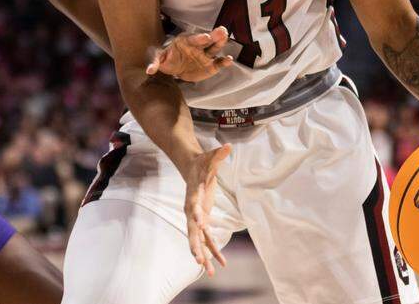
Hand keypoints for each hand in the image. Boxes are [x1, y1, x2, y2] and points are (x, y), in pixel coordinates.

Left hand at [147, 27, 233, 81]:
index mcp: (186, 41)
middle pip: (208, 40)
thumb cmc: (167, 59)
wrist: (174, 68)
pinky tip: (229, 60)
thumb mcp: (158, 59)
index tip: (205, 37)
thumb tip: (149, 70)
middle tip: (222, 31)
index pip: (194, 39)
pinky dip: (224, 62)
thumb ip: (155, 63)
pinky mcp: (210, 65)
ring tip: (226, 38)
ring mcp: (205, 55)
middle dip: (215, 36)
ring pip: (215, 48)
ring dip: (221, 43)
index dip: (199, 38)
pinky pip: (218, 63)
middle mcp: (198, 46)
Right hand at [182, 144, 230, 276]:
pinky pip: (206, 238)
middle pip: (191, 229)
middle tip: (198, 259)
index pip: (193, 206)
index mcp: (193, 195)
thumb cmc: (201, 163)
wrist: (190, 167)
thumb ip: (219, 154)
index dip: (196, 214)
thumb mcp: (210, 158)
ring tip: (210, 271)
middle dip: (195, 244)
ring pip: (198, 238)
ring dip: (204, 254)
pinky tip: (220, 264)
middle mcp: (192, 209)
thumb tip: (228, 146)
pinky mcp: (201, 219)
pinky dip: (212, 250)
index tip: (200, 223)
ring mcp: (196, 216)